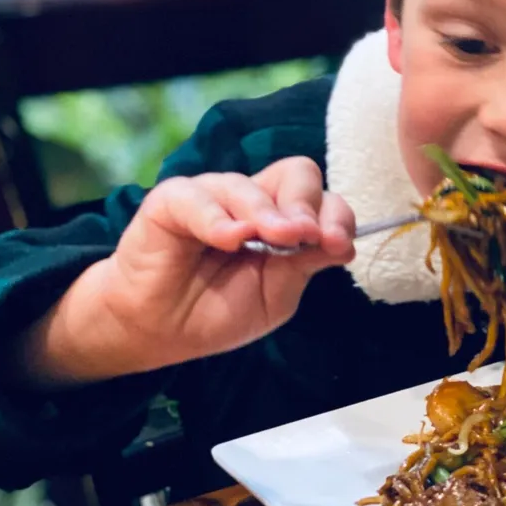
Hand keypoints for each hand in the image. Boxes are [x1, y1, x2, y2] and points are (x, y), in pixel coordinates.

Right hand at [17, 157, 354, 387]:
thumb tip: (343, 244)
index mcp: (284, 219)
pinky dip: (218, 219)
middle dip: (307, 206)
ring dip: (267, 214)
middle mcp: (253, 200)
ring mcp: (214, 196)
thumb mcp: (274, 295)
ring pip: (249, 186)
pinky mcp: (173, 201)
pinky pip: (199, 199)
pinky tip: (230, 239)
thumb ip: (305, 265)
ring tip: (276, 239)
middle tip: (306, 237)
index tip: (339, 245)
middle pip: (297, 175)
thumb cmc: (218, 309)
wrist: (162, 331)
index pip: (323, 200)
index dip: (337, 218)